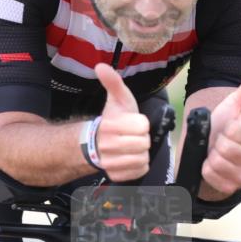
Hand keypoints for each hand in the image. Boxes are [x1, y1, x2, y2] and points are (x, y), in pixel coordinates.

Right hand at [95, 63, 149, 180]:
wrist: (96, 143)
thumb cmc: (113, 119)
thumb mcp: (116, 99)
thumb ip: (112, 82)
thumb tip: (101, 66)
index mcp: (110, 125)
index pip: (143, 126)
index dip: (141, 123)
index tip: (132, 122)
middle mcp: (107, 146)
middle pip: (144, 143)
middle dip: (141, 138)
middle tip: (132, 135)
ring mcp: (111, 163)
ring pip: (143, 158)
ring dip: (141, 152)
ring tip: (131, 146)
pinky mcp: (116, 175)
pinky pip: (140, 170)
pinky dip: (139, 165)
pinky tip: (130, 157)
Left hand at [203, 72, 240, 194]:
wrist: (208, 149)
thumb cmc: (221, 127)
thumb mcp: (232, 106)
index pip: (235, 132)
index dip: (224, 128)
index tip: (226, 129)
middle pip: (225, 149)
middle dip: (216, 143)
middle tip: (218, 143)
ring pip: (218, 164)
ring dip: (210, 157)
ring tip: (214, 154)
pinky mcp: (230, 188)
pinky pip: (212, 177)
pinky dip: (206, 170)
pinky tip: (210, 166)